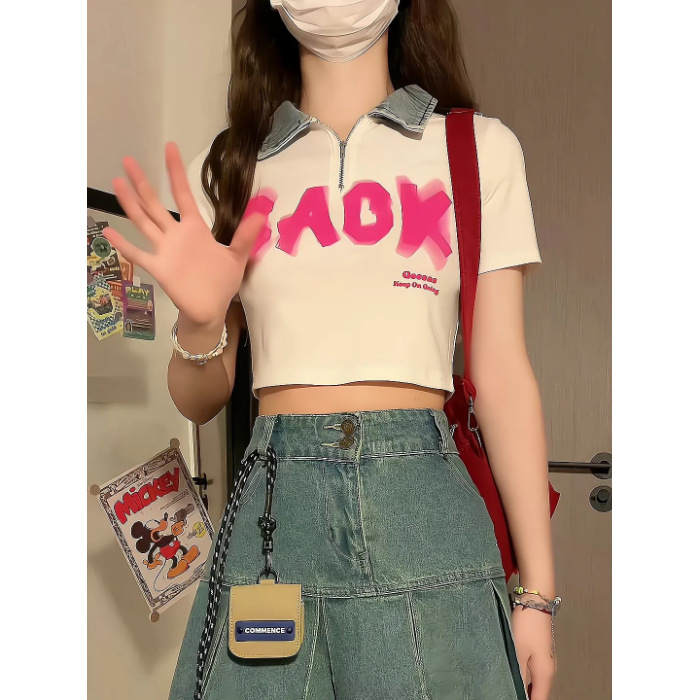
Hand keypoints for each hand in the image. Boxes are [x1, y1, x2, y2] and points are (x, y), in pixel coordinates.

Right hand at [102, 142, 264, 326]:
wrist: (212, 308)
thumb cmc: (222, 282)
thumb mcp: (237, 257)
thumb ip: (245, 236)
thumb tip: (261, 214)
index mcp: (195, 228)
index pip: (183, 194)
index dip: (176, 172)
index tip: (169, 148)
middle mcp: (176, 235)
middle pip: (156, 203)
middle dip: (142, 183)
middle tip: (128, 160)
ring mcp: (165, 250)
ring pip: (144, 222)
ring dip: (131, 204)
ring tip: (117, 183)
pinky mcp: (159, 268)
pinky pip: (138, 254)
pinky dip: (124, 244)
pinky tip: (108, 232)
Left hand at [511, 605, 556, 699]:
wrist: (536, 602)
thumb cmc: (528, 624)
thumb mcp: (519, 652)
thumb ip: (520, 676)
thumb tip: (520, 693)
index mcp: (545, 674)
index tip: (512, 697)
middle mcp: (548, 670)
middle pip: (537, 693)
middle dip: (525, 694)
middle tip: (508, 689)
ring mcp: (545, 661)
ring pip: (535, 682)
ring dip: (524, 684)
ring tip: (509, 680)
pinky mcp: (540, 653)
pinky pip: (533, 671)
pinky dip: (524, 674)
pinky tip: (514, 668)